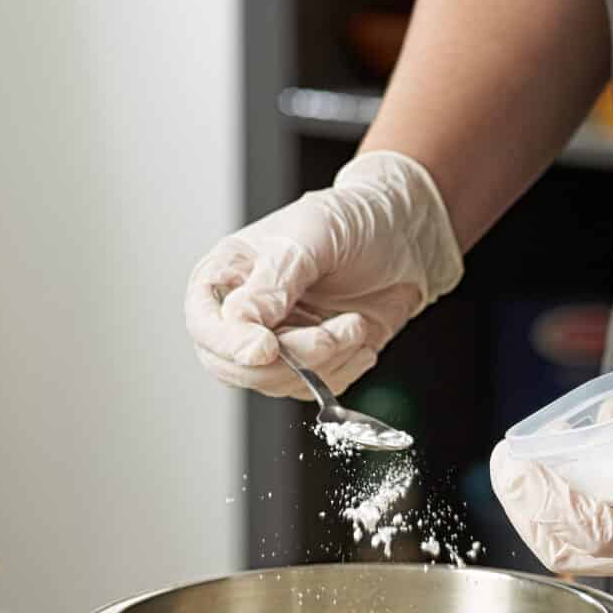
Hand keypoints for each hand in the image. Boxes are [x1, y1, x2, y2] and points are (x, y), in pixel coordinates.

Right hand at [185, 151, 462, 396]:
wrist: (407, 239)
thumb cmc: (355, 222)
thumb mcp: (312, 238)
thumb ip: (273, 282)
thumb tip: (238, 322)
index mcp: (229, 274)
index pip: (205, 324)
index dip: (230, 344)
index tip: (267, 348)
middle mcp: (247, 312)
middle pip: (236, 368)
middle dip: (290, 361)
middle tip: (332, 336)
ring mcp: (279, 340)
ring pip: (279, 383)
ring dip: (326, 363)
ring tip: (355, 324)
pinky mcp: (313, 361)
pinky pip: (313, 390)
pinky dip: (343, 371)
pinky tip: (361, 338)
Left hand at [490, 359, 612, 575]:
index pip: (588, 535)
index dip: (540, 503)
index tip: (511, 462)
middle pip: (581, 548)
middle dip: (534, 509)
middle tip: (509, 463)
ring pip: (598, 538)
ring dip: (561, 501)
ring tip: (542, 454)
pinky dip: (597, 487)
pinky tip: (607, 436)